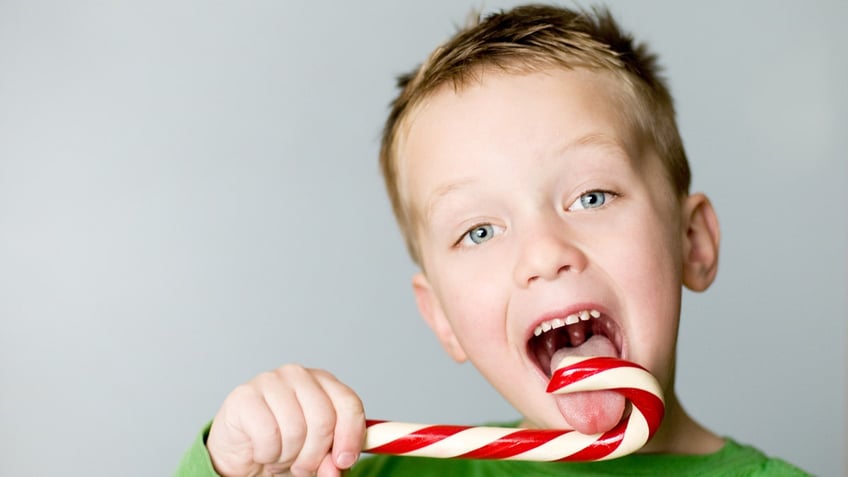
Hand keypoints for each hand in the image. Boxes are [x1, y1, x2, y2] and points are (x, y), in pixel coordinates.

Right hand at [207, 365, 365, 476]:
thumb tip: (337, 466)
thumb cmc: (282, 444)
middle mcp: (298, 376)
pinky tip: (262, 450)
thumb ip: (332, 459)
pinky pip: (268, 435)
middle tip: (302, 467)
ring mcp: (270, 381)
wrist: (241, 449)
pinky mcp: (244, 396)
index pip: (348, 404)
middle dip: (315, 454)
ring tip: (280, 455)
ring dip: (288, 456)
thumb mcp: (316, 454)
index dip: (350, 436)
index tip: (343, 461)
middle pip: (324, 419)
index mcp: (323, 382)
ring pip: (296, 429)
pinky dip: (267, 453)